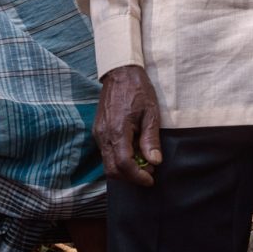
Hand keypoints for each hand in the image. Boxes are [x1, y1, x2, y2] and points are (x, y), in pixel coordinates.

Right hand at [96, 66, 163, 186]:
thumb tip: (154, 161)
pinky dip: (119, 159)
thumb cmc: (138, 90)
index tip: (151, 179)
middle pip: (112, 170)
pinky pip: (106, 153)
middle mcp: (103, 135)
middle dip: (130, 177)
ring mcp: (98, 133)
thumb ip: (151, 139)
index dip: (137, 177)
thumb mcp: (151, 113)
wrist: (120, 72)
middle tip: (148, 172)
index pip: (124, 165)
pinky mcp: (98, 131)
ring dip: (124, 169)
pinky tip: (133, 151)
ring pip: (107, 163)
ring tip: (143, 161)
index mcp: (117, 131)